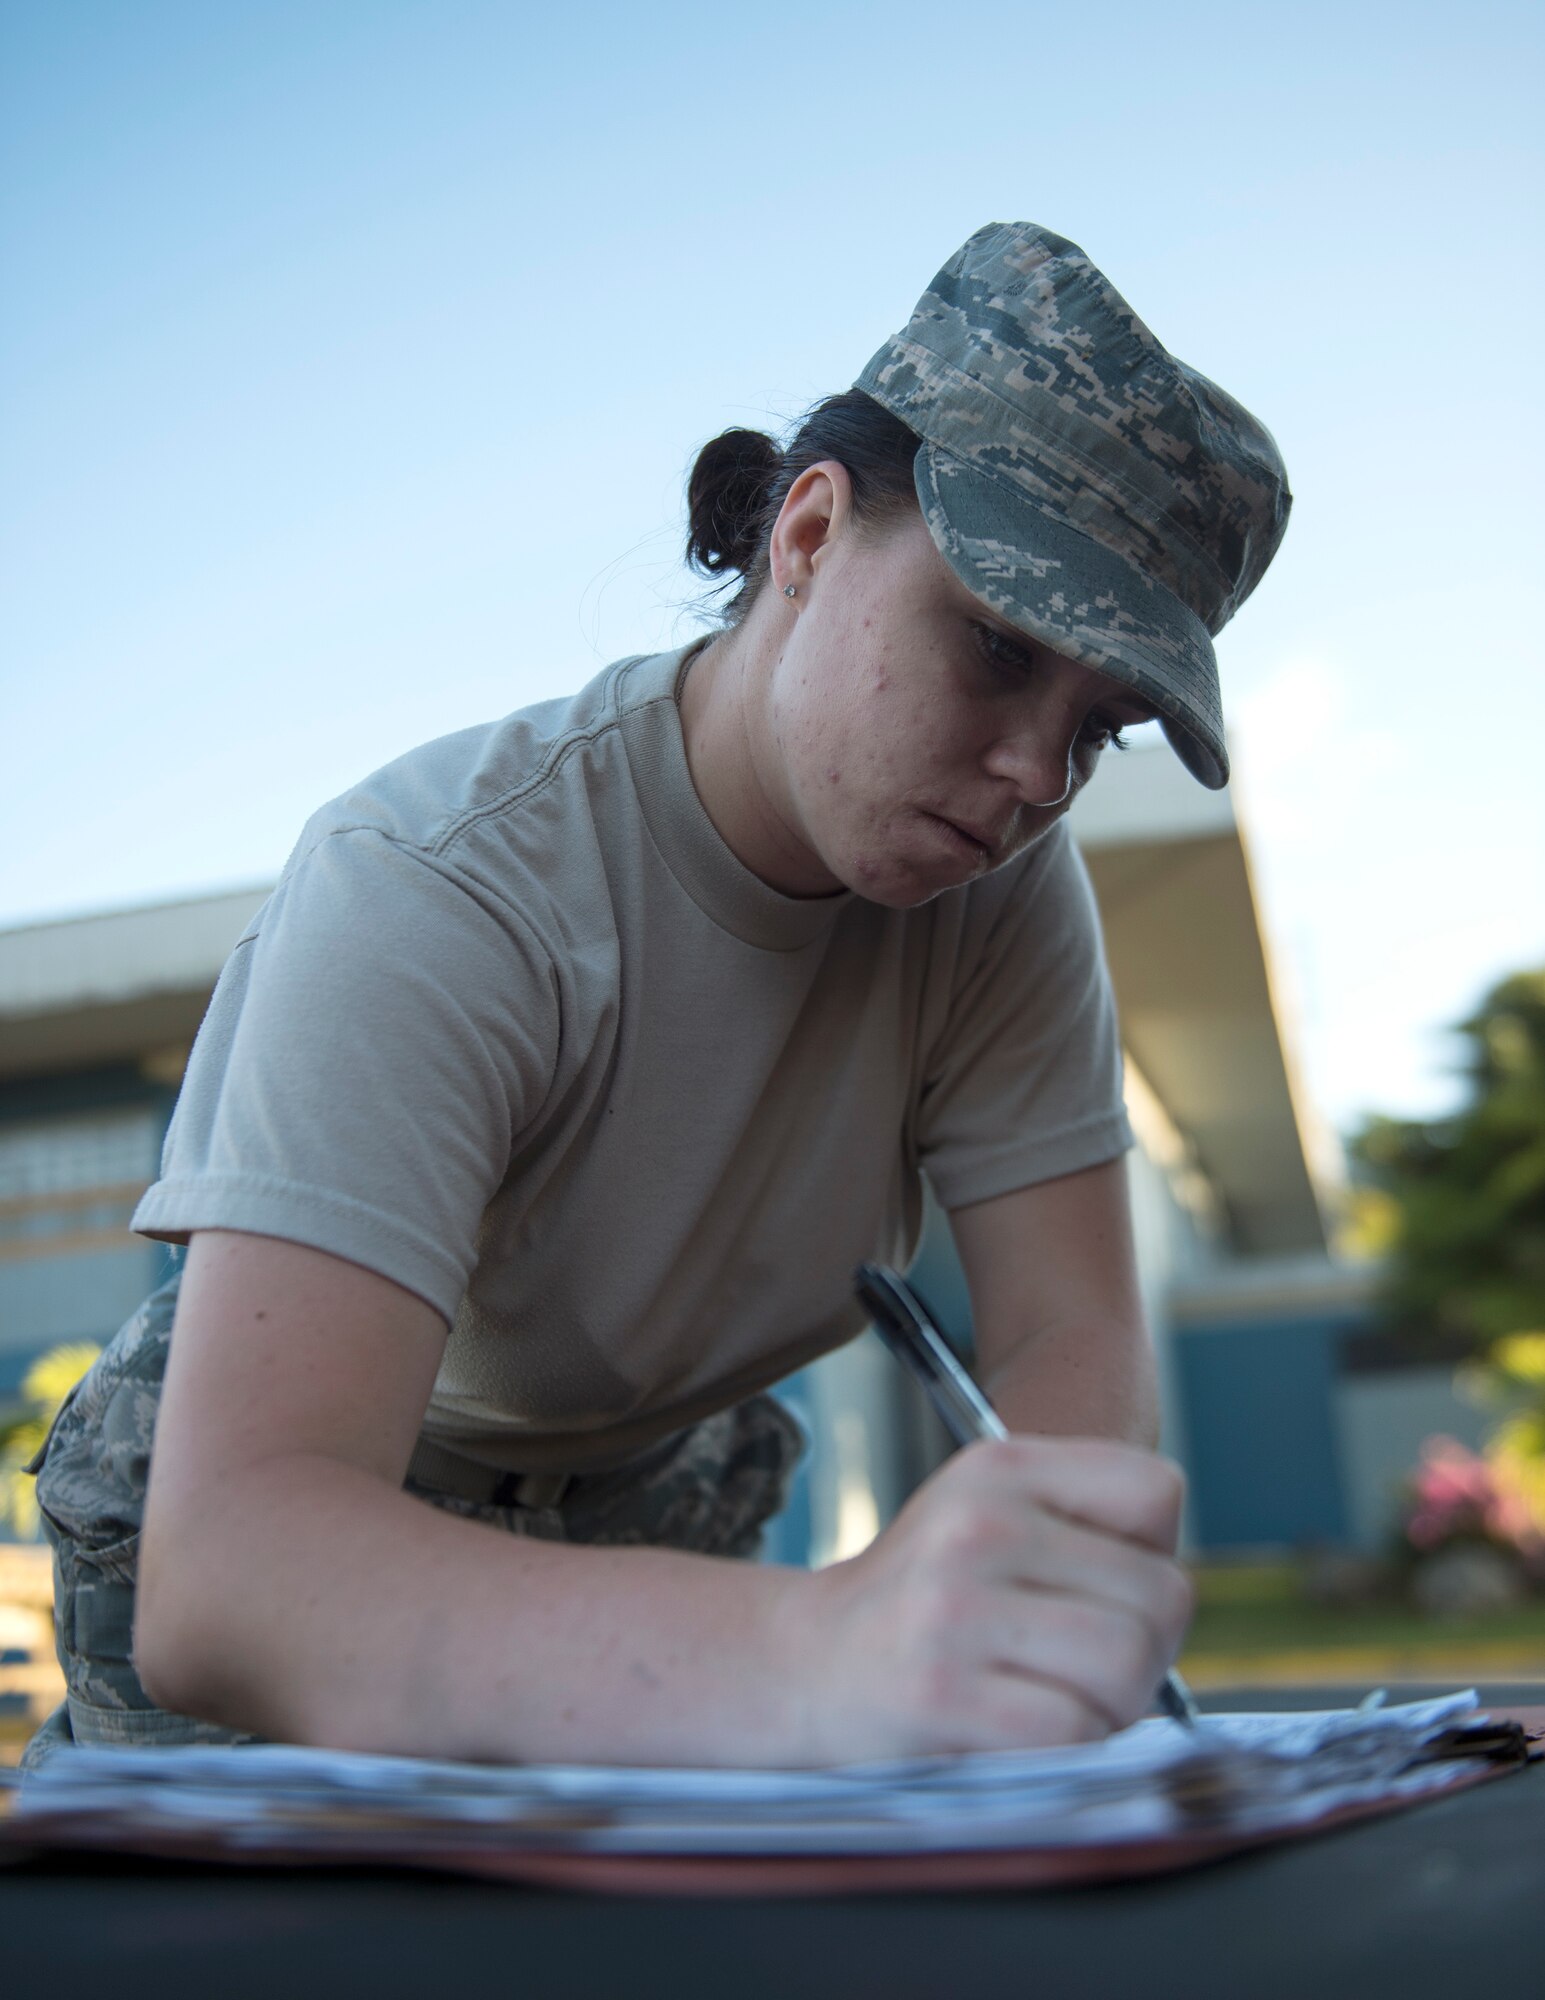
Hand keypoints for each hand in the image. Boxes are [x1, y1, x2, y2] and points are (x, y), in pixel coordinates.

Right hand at [798, 1435, 1192, 1761]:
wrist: (807, 1664)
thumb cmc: (927, 1602)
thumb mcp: (987, 1516)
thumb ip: (1084, 1525)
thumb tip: (1176, 1596)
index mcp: (999, 1465)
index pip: (1157, 1493)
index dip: (1152, 1556)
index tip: (1101, 1587)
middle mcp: (977, 1522)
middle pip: (1161, 1595)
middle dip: (1147, 1652)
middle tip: (1087, 1667)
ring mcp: (955, 1606)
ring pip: (1128, 1666)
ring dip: (1113, 1707)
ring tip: (1057, 1698)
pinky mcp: (943, 1690)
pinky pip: (1076, 1730)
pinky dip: (1070, 1747)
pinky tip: (1024, 1732)